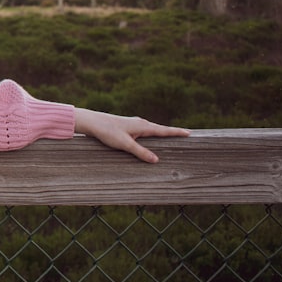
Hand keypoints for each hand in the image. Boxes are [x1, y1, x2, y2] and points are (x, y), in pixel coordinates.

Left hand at [74, 108, 189, 162]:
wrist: (92, 122)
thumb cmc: (107, 132)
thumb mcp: (125, 144)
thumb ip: (140, 152)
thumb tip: (156, 160)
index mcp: (143, 126)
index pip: (164, 130)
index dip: (177, 132)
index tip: (190, 133)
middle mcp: (140, 123)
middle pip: (160, 129)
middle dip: (171, 133)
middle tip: (185, 135)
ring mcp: (133, 124)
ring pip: (151, 130)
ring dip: (161, 134)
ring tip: (171, 138)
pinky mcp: (126, 127)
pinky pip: (143, 131)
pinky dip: (150, 135)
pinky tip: (149, 139)